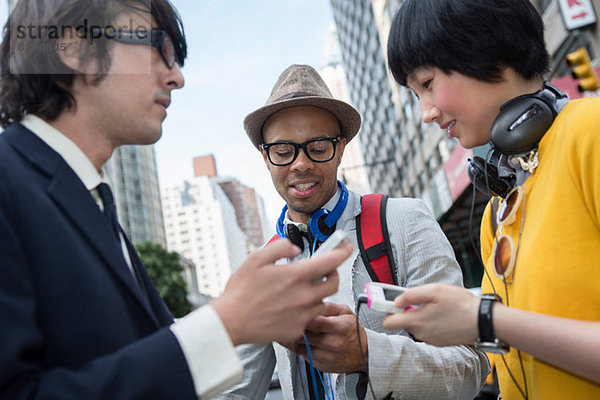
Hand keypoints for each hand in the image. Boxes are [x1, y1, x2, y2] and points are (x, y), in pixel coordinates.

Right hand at [211, 238, 352, 345]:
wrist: (230, 321)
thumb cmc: (240, 291)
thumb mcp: (257, 258)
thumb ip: (281, 247)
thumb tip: (296, 248)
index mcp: (296, 275)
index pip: (332, 260)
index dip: (343, 251)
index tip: (346, 246)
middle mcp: (304, 296)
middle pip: (334, 283)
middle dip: (332, 273)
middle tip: (322, 270)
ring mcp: (302, 314)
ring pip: (323, 301)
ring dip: (317, 292)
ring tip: (299, 290)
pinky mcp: (297, 328)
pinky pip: (310, 317)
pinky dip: (305, 309)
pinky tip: (289, 305)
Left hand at [280, 302, 367, 372]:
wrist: (363, 354)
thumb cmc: (353, 332)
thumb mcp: (346, 312)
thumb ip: (329, 306)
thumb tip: (314, 301)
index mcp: (339, 328)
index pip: (315, 322)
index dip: (302, 315)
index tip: (294, 310)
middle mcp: (333, 343)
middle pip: (304, 335)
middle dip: (293, 326)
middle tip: (287, 318)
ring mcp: (326, 356)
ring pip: (300, 346)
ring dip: (291, 337)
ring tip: (288, 328)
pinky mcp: (320, 365)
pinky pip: (302, 354)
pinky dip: (297, 346)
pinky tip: (297, 339)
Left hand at [382, 284, 478, 345]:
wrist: (483, 321)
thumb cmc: (460, 304)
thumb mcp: (434, 290)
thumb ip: (411, 295)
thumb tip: (396, 301)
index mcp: (417, 321)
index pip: (388, 323)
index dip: (387, 311)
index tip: (389, 302)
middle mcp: (421, 334)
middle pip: (402, 323)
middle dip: (406, 312)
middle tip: (418, 300)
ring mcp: (431, 340)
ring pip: (416, 326)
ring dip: (420, 316)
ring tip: (435, 306)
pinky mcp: (440, 342)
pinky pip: (428, 331)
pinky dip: (431, 323)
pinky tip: (443, 315)